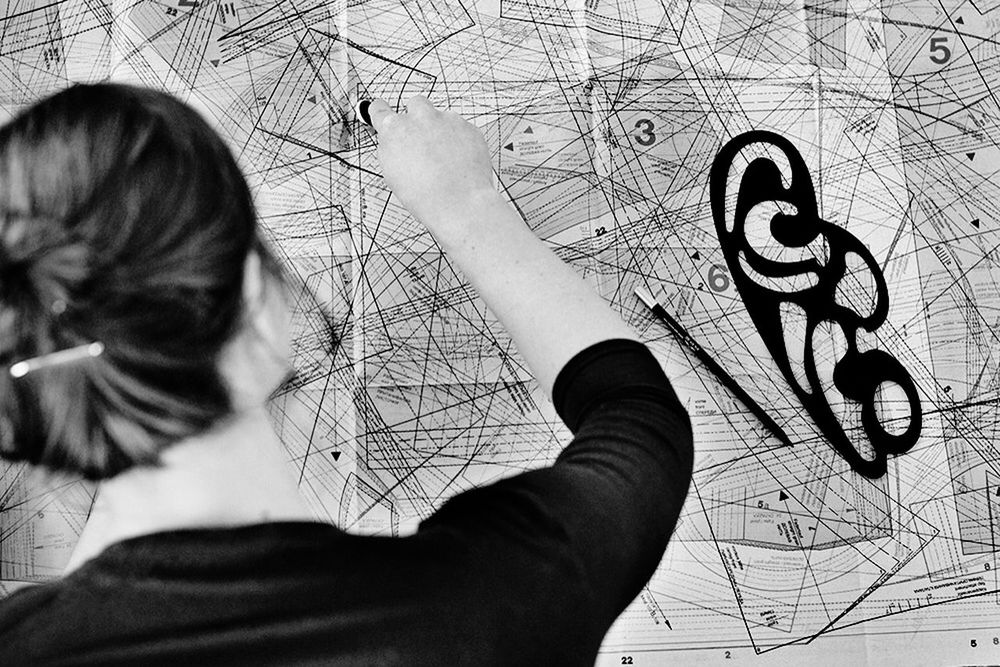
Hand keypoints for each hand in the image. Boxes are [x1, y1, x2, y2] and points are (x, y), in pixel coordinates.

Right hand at [367, 97, 498, 235]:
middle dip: (418, 118)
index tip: (382, 110)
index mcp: (395, 129)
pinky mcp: (469, 127)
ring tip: (445, 159)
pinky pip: (462, 129)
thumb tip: (393, 141)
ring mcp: (447, 120)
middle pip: (416, 105)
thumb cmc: (425, 196)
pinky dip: (461, 141)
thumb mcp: (392, 173)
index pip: (380, 110)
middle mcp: (420, 118)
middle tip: (423, 141)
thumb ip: (391, 148)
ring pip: (442, 118)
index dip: (381, 112)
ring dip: (441, 131)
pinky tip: (459, 162)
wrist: (460, 203)